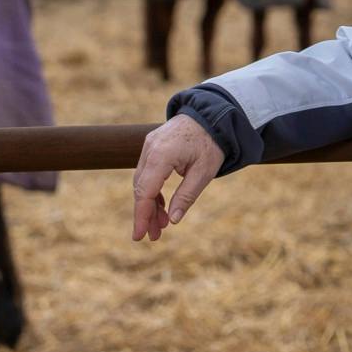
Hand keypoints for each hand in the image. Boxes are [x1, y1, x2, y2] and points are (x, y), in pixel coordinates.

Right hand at [133, 114, 222, 241]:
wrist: (212, 115)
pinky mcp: (152, 147)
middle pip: (140, 188)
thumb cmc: (211, 143)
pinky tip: (161, 207)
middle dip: (146, 214)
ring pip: (142, 182)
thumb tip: (174, 220)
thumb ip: (187, 196)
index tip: (139, 236)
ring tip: (161, 225)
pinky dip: (152, 190)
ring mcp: (149, 146)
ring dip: (149, 204)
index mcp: (162, 154)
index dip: (141, 216)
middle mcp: (150, 149)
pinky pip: (147, 173)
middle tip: (154, 236)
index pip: (145, 191)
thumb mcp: (204, 172)